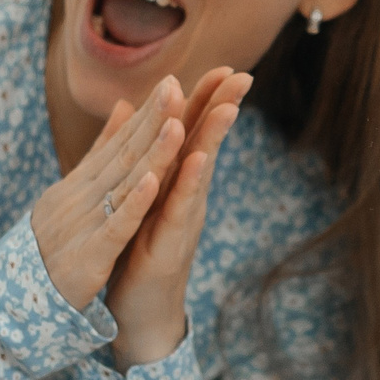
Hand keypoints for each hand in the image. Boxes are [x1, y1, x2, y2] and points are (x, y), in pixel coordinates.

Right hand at [30, 77, 188, 310]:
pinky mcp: (89, 256)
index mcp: (80, 185)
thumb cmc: (49, 246)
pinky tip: (153, 182)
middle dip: (150, 121)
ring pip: (123, 185)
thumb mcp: (72, 194)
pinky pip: (114, 227)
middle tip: (175, 87)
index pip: (119, 144)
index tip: (171, 83)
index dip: (145, 114)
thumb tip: (123, 107)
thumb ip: (100, 152)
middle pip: (123, 155)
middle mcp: (81, 198)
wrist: (17, 301)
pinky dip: (133, 204)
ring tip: (175, 125)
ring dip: (150, 155)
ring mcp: (84, 225)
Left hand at [107, 67, 251, 367]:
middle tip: (242, 75)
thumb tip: (146, 121)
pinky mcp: (168, 247)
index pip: (193, 134)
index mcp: (175, 186)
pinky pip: (179, 211)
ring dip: (212, 141)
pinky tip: (196, 161)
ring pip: (198, 175)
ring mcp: (181, 223)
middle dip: (222, 110)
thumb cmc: (139, 256)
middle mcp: (186, 200)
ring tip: (226, 108)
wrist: (138, 314)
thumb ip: (150, 164)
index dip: (207, 101)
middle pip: (206, 146)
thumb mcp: (144, 202)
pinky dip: (188, 185)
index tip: (224, 66)